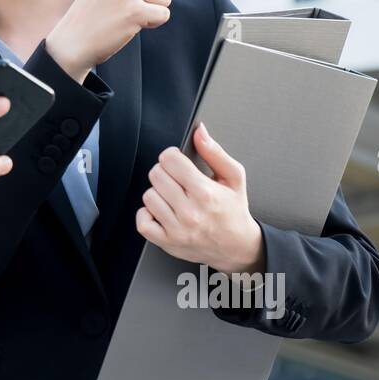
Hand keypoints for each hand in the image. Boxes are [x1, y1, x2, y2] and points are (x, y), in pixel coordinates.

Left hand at [135, 122, 264, 274]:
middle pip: (156, 175)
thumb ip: (215, 152)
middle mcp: (190, 212)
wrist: (236, 247)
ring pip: (148, 196)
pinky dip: (147, 214)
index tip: (177, 161)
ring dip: (158, 193)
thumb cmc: (234, 211)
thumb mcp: (234, 178)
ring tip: (173, 197)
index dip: (171, 156)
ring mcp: (177, 229)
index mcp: (205, 192)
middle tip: (177, 180)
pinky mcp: (167, 242)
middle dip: (165, 172)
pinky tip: (161, 211)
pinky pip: (142, 221)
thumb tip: (200, 132)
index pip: (169, 160)